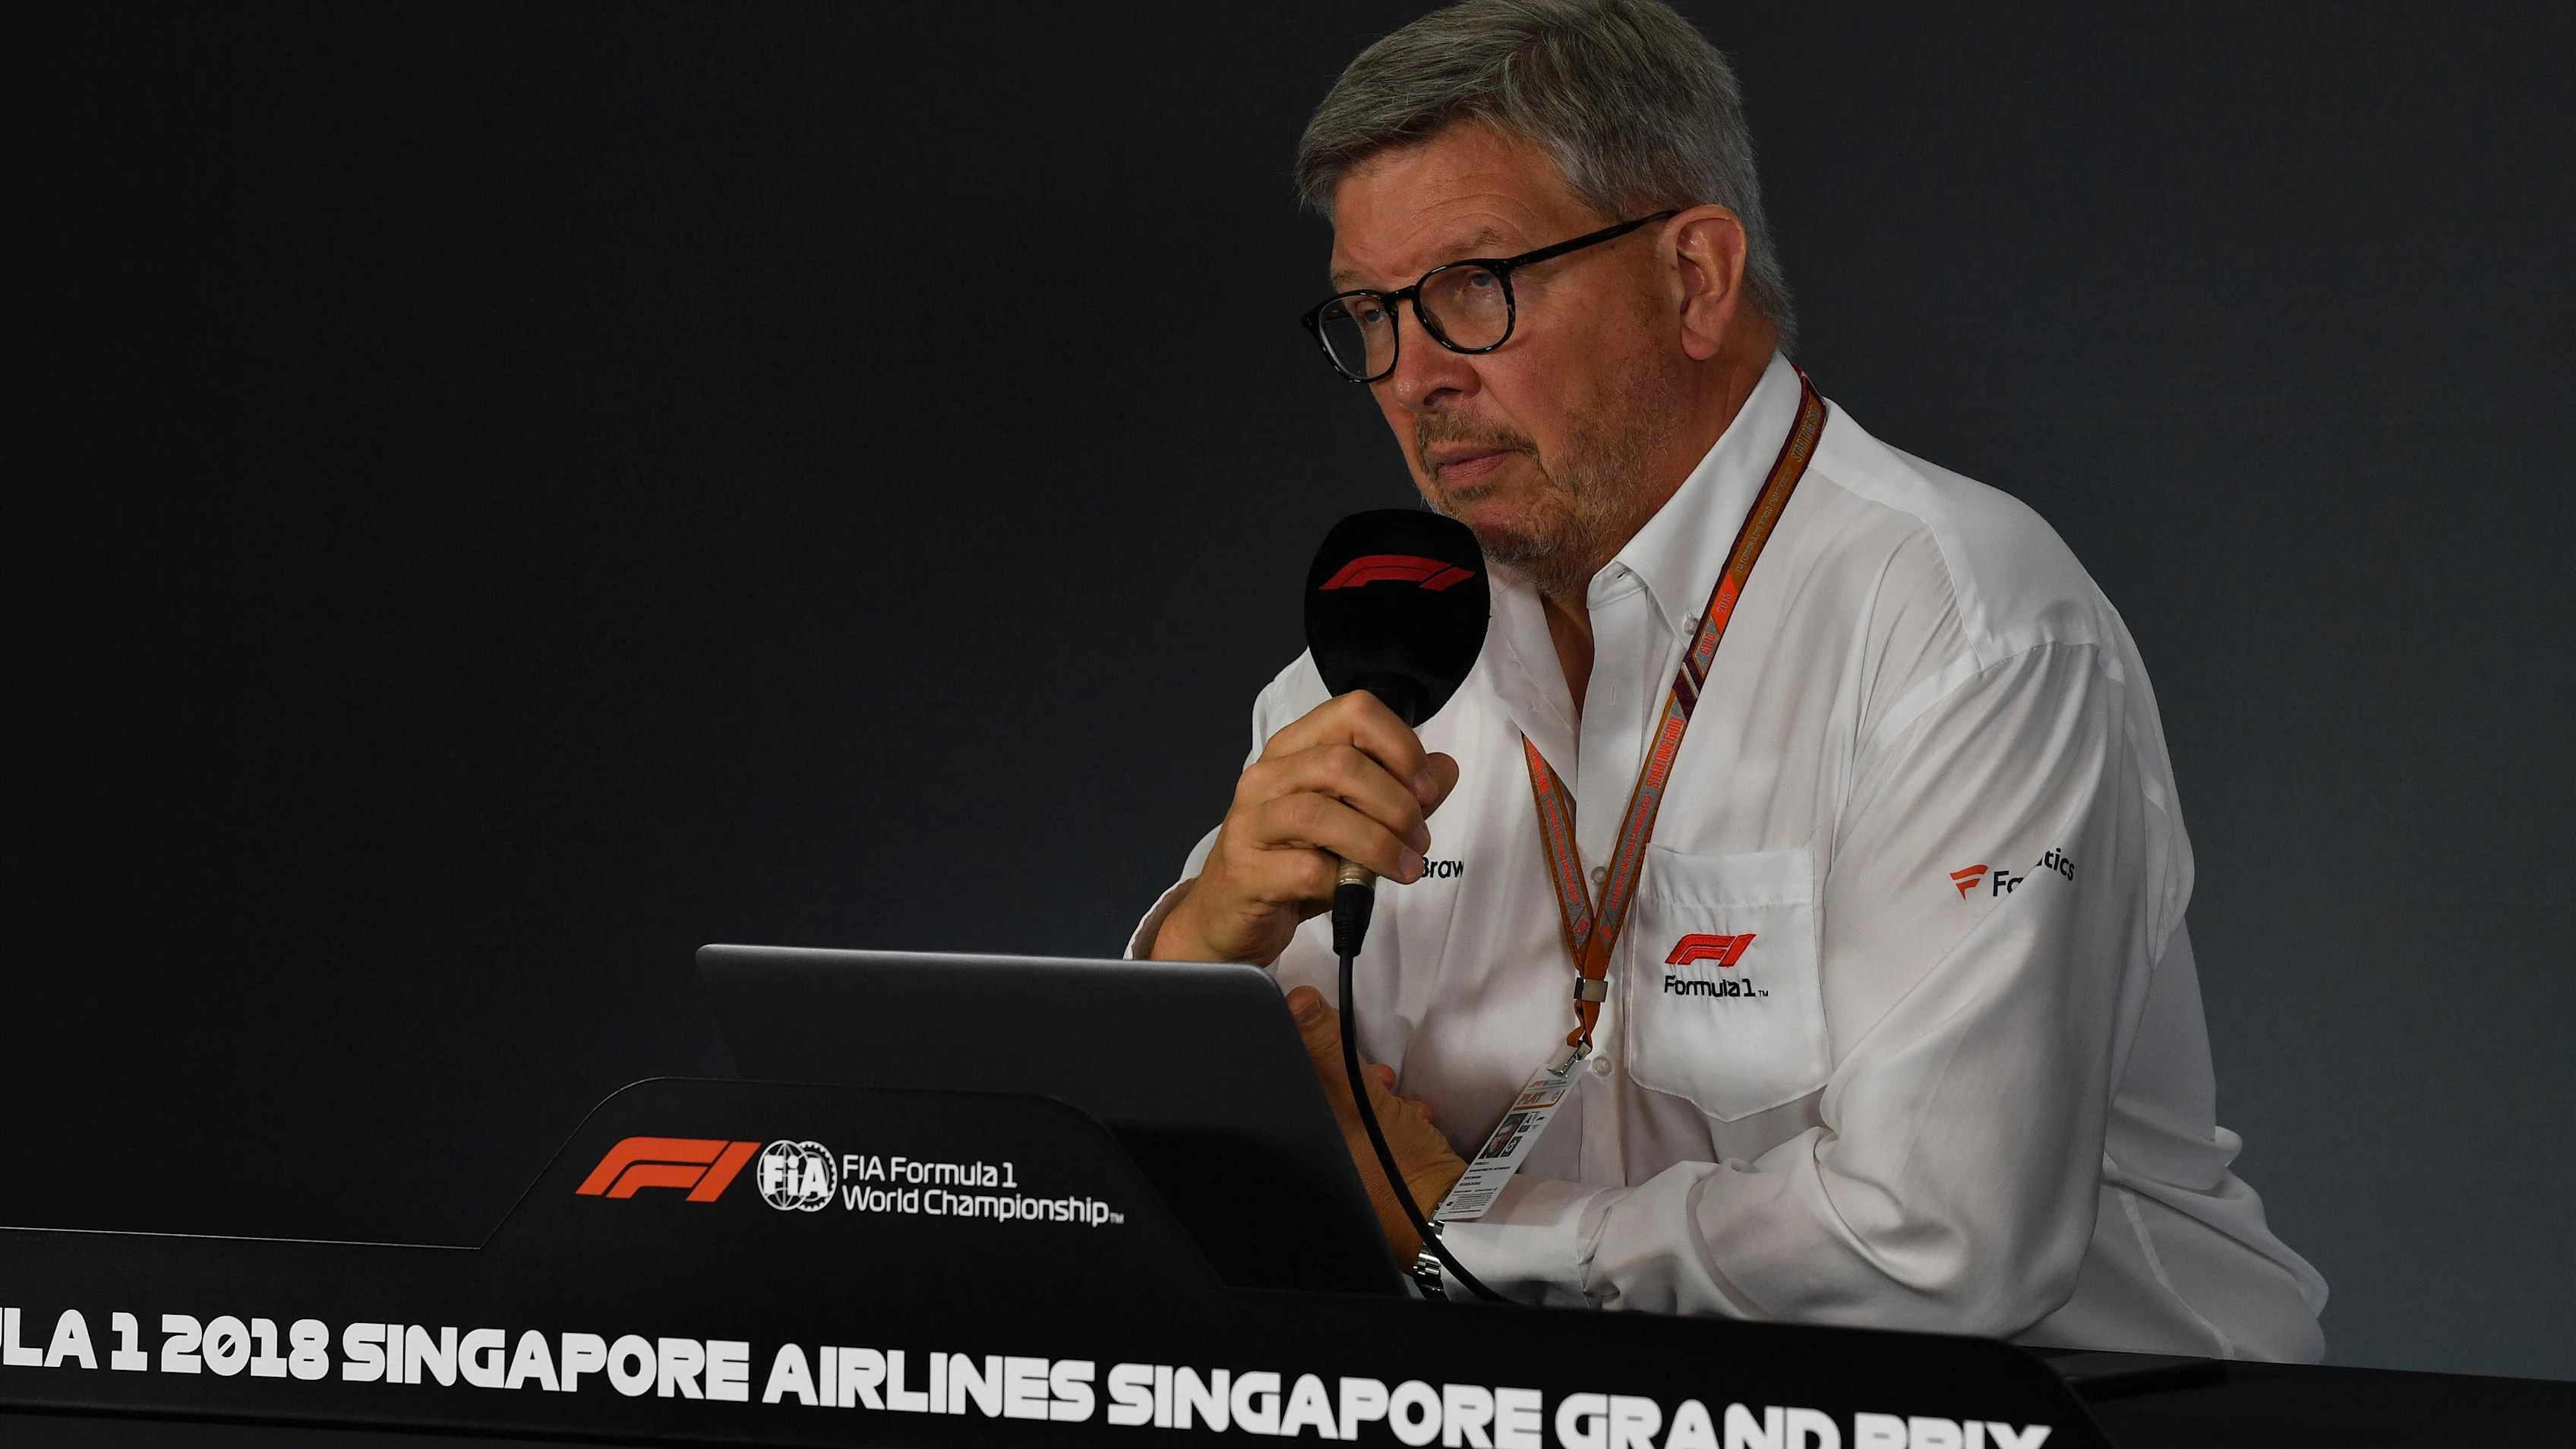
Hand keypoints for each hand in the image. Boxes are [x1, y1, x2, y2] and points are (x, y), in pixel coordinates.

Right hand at [1151, 691, 1460, 965]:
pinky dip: (1343, 881)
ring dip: (1378, 843)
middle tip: (1418, 839)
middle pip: (1342, 763)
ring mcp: (1251, 821)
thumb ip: (1399, 793)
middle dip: (1397, 804)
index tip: (1426, 787)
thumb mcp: (1354, 822)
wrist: (1230, 914)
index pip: (1353, 712)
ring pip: (1321, 814)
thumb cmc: (1292, 861)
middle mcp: (1267, 775)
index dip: (1400, 745)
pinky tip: (1353, 890)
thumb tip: (1444, 770)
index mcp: (1295, 749)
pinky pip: (1306, 869)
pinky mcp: (1246, 870)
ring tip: (1404, 867)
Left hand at [1282, 984, 1465, 1260]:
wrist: (1453, 1215)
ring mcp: (1351, 1179)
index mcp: (1302, 1151)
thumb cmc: (1399, 1169)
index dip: (1312, 1063)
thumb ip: (1327, 1050)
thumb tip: (1297, 1003)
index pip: (1292, 1091)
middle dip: (1351, 1081)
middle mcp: (1319, 1171)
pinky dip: (1396, 1125)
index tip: (1329, 1044)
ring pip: (1356, 1120)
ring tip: (1398, 1099)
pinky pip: (1381, 1140)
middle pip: (1326, 1105)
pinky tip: (1416, 1121)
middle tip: (1376, 1076)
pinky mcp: (1383, 1183)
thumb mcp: (1360, 1099)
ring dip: (1377, 1100)